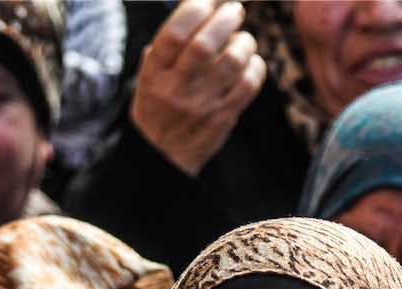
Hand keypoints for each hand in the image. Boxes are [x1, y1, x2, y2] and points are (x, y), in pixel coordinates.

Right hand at [129, 0, 265, 176]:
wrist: (162, 159)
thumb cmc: (157, 110)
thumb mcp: (146, 79)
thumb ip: (163, 49)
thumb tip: (192, 11)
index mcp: (154, 73)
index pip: (174, 33)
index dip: (195, 8)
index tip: (210, 0)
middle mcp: (176, 88)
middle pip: (204, 44)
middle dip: (225, 19)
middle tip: (235, 10)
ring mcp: (201, 104)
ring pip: (231, 62)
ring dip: (244, 42)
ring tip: (244, 39)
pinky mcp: (223, 117)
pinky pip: (248, 85)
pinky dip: (255, 67)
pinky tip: (251, 63)